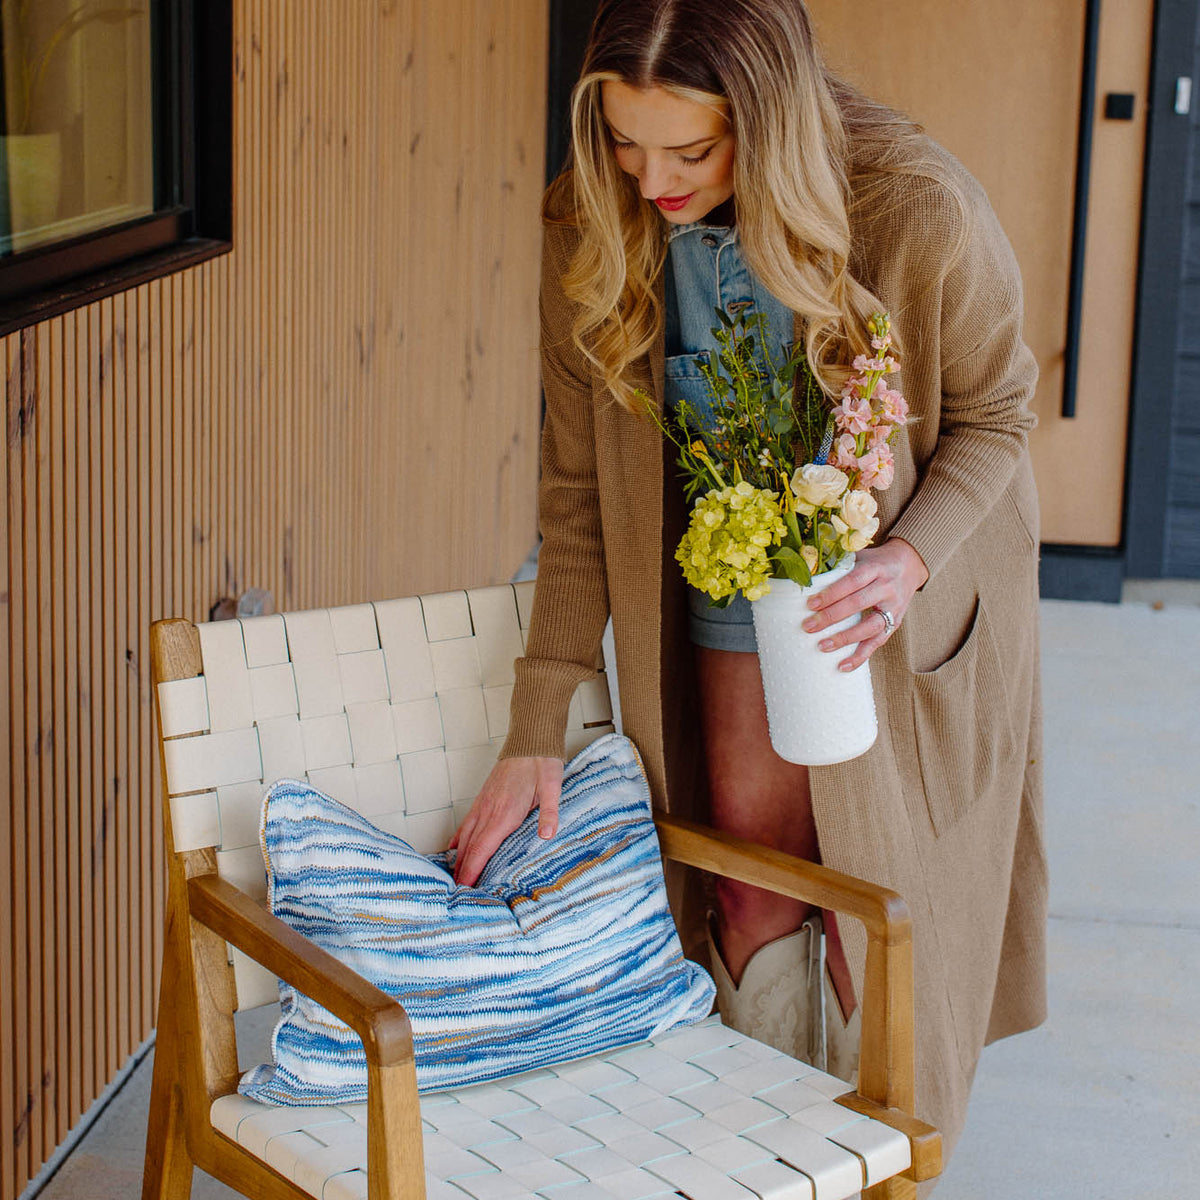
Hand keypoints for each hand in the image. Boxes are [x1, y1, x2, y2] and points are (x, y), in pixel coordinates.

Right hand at [449, 755, 563, 885]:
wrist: (530, 740)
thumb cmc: (542, 764)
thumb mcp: (553, 788)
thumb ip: (549, 813)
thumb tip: (547, 835)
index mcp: (505, 813)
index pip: (483, 848)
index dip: (472, 870)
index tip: (465, 887)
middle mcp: (489, 810)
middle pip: (470, 847)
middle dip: (463, 870)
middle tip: (458, 892)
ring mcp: (484, 803)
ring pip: (465, 835)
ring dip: (459, 857)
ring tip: (455, 876)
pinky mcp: (484, 797)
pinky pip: (467, 821)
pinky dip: (459, 837)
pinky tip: (454, 847)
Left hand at [802, 538, 928, 671]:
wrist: (909, 565)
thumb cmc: (875, 562)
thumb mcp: (861, 557)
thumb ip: (839, 565)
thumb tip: (806, 573)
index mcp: (875, 568)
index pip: (852, 581)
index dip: (832, 593)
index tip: (810, 604)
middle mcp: (886, 588)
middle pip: (858, 604)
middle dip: (831, 616)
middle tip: (808, 626)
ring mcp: (893, 607)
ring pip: (870, 626)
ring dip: (845, 638)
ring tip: (822, 646)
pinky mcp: (895, 624)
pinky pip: (878, 643)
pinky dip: (860, 656)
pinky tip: (843, 666)